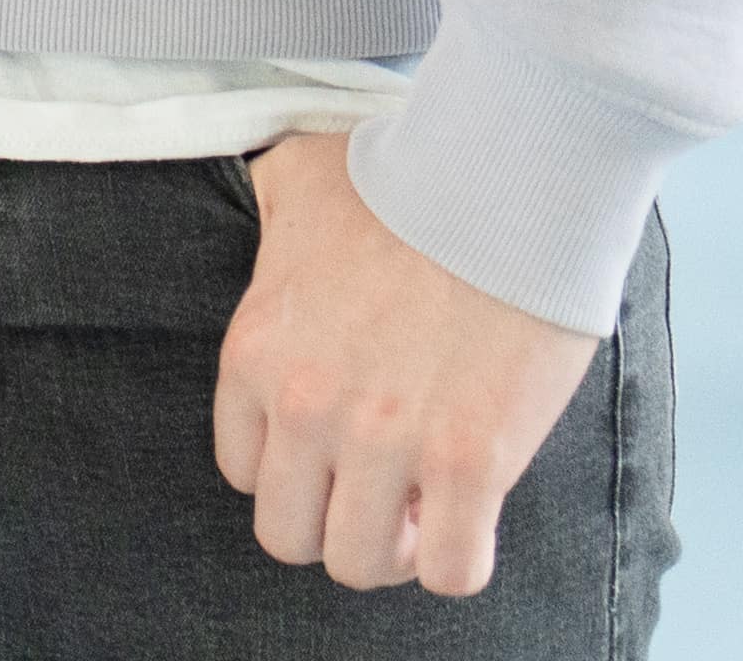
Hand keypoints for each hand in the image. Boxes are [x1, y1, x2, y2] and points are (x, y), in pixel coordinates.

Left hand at [210, 131, 599, 596]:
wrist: (501, 176)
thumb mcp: (295, 178)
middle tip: (381, 490)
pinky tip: (472, 515)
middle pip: (288, 535)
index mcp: (255, 352)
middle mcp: (305, 406)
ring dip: (394, 549)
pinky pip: (450, 569)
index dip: (293, 470)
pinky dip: (458, 560)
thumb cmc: (404, 173)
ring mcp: (383, 440)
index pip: (241, 469)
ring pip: (360, 564)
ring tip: (427, 505)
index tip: (334, 452)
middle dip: (332, 522)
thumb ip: (268, 215)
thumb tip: (274, 223)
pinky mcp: (467, 463)